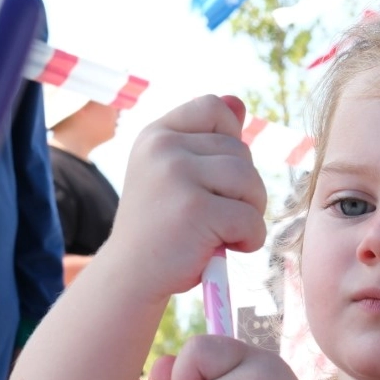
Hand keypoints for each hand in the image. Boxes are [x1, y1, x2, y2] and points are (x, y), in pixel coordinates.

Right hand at [100, 95, 266, 305]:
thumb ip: (204, 139)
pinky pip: (251, 219)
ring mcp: (177, 177)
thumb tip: (238, 102)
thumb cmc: (159, 229)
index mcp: (156, 135)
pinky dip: (250, 240)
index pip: (213, 107)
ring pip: (251, 182)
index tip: (216, 174)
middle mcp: (163, 149)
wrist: (129, 278)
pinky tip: (226, 249)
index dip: (230, 137)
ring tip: (224, 232)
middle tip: (218, 217)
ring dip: (250, 213)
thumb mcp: (173, 175)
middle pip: (241, 151)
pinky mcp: (196, 210)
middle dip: (243, 189)